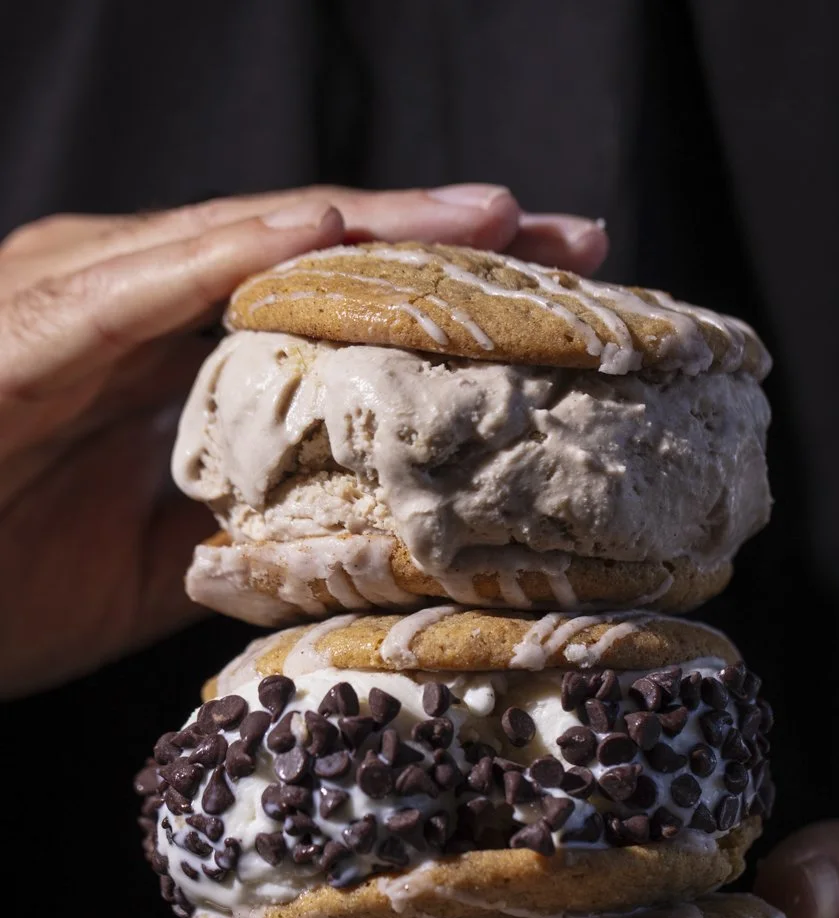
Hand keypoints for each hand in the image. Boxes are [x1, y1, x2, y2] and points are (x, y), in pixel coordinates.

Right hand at [0, 184, 606, 696]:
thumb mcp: (159, 564)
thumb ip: (246, 527)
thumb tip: (353, 536)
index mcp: (172, 355)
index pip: (325, 309)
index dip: (438, 304)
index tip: (555, 314)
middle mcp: (136, 301)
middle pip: (314, 255)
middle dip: (446, 249)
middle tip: (577, 243)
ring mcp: (86, 297)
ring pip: (255, 242)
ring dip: (380, 229)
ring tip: (496, 225)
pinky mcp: (41, 321)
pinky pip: (154, 277)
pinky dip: (246, 250)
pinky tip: (334, 233)